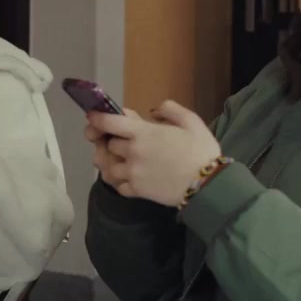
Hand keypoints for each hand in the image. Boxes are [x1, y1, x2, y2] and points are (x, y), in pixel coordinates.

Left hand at [86, 101, 220, 206]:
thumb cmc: (201, 151)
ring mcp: (133, 173)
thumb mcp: (191, 121)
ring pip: (107, 167)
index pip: (109, 123)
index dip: (97, 118)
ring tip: (117, 159)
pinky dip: (118, 181)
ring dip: (110, 162)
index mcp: (143, 133)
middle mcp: (132, 152)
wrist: (208, 185)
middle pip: (108, 144)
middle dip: (112, 140)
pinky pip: (118, 186)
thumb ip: (170, 110)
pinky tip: (126, 177)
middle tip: (120, 140)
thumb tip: (152, 111)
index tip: (92, 117)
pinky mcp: (137, 190)